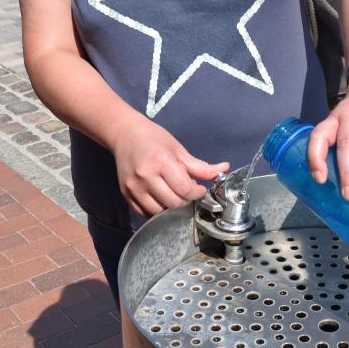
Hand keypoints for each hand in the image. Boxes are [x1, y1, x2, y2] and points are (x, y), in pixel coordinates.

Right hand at [112, 123, 228, 216]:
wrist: (124, 134)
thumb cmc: (153, 138)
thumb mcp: (178, 149)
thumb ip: (200, 166)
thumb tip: (224, 169)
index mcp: (161, 162)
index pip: (185, 189)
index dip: (197, 192)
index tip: (199, 188)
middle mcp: (145, 176)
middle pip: (173, 203)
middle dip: (186, 200)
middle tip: (188, 191)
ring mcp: (134, 187)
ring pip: (159, 212)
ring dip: (171, 207)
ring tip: (174, 194)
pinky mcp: (126, 194)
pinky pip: (145, 213)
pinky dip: (156, 210)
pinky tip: (161, 198)